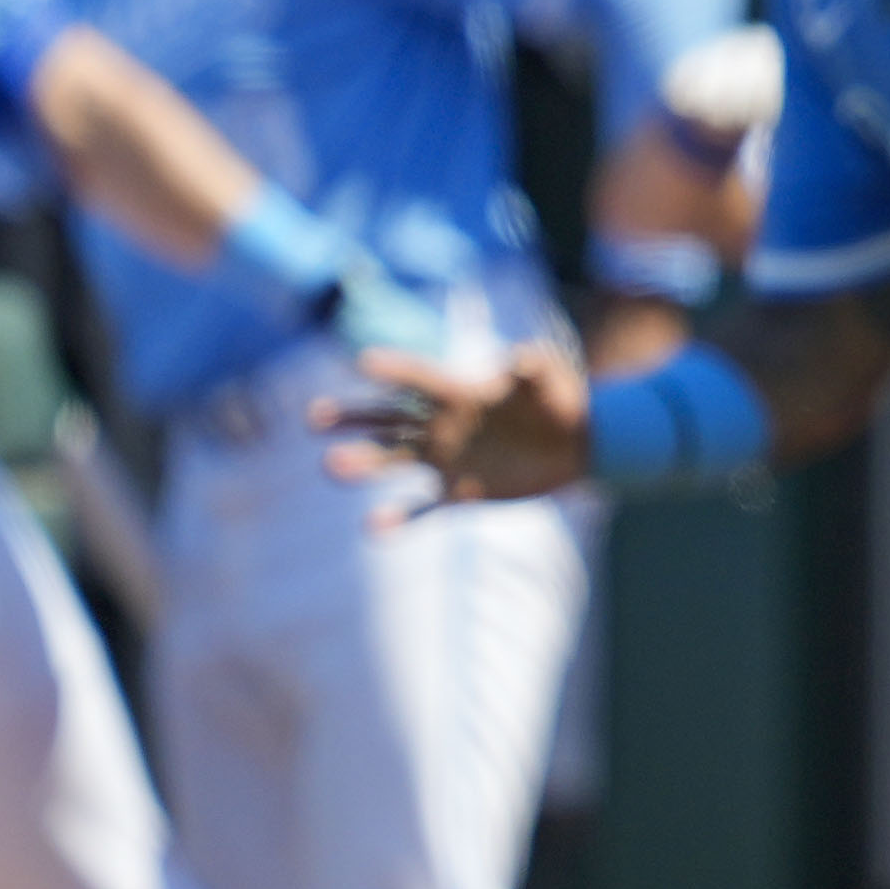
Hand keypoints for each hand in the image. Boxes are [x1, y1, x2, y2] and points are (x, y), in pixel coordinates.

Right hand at [322, 329, 592, 515]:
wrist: (576, 446)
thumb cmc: (560, 402)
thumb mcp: (549, 378)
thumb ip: (533, 366)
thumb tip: (517, 360)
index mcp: (458, 392)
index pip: (417, 379)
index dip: (394, 370)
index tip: (362, 363)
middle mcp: (442, 425)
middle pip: (388, 419)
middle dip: (352, 417)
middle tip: (314, 418)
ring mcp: (446, 460)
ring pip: (395, 460)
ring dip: (364, 463)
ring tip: (332, 466)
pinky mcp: (460, 492)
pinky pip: (425, 508)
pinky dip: (400, 518)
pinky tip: (373, 527)